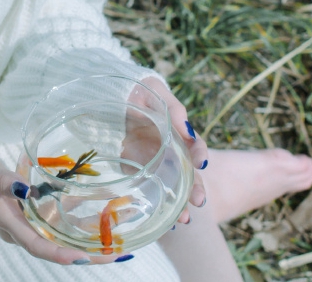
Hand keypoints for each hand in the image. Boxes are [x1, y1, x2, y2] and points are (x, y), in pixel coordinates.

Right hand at [0, 150, 123, 264]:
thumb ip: (4, 180)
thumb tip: (25, 190)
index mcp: (8, 223)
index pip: (36, 245)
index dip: (60, 254)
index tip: (83, 258)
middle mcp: (20, 230)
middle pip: (54, 248)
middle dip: (85, 254)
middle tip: (115, 253)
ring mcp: (26, 225)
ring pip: (59, 238)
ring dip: (86, 240)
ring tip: (115, 241)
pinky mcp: (30, 217)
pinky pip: (56, 224)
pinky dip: (77, 222)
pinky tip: (100, 215)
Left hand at [126, 76, 207, 223]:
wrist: (111, 97)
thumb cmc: (138, 91)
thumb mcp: (156, 92)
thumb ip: (173, 109)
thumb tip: (188, 130)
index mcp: (177, 134)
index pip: (195, 148)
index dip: (200, 155)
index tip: (200, 163)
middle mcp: (169, 152)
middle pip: (188, 175)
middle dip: (195, 190)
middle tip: (198, 202)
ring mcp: (153, 164)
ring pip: (171, 187)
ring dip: (179, 204)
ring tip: (182, 219)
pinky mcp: (134, 172)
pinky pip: (147, 190)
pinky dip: (155, 206)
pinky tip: (161, 220)